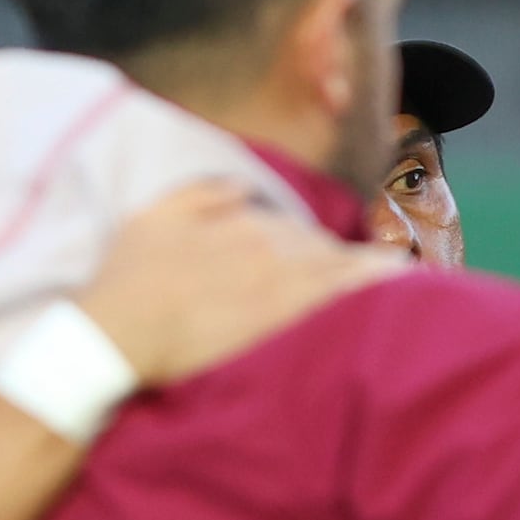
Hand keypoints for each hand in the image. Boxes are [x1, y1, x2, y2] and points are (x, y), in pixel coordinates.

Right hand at [74, 185, 402, 387]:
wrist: (116, 331)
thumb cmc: (127, 279)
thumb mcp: (153, 216)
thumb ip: (200, 195)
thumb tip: (239, 188)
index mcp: (241, 219)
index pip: (294, 229)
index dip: (313, 250)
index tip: (328, 262)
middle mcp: (269, 240)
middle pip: (320, 249)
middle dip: (338, 262)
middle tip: (362, 281)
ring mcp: (279, 277)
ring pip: (338, 267)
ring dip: (370, 270)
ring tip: (403, 279)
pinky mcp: (285, 314)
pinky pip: (342, 294)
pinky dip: (373, 284)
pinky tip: (400, 284)